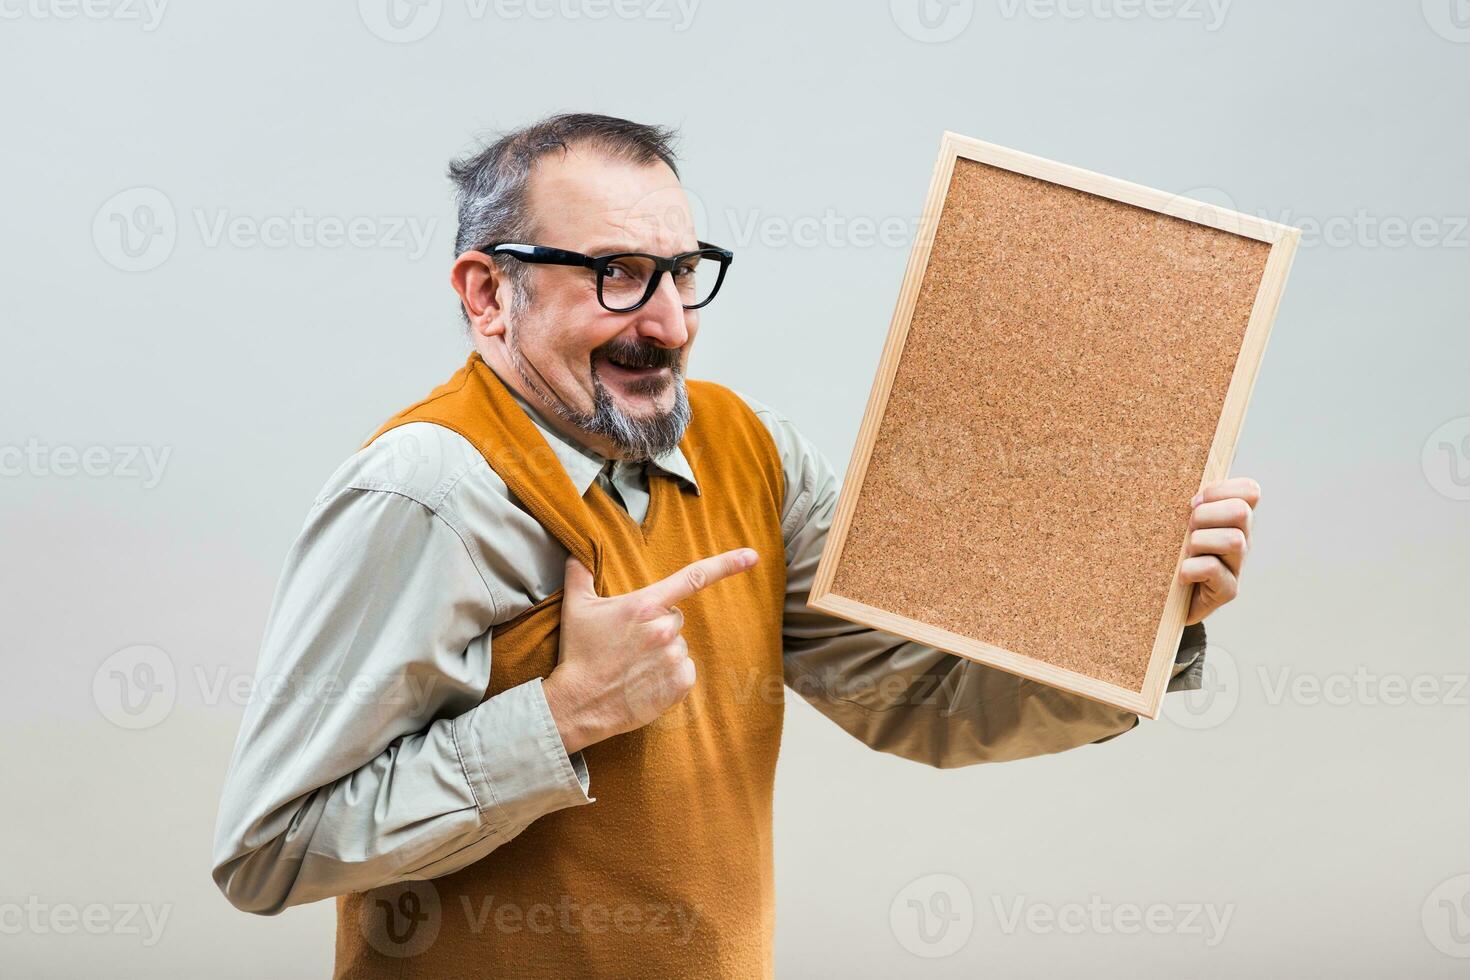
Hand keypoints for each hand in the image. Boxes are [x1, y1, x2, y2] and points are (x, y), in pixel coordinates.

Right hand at [541, 547, 759, 753]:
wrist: (579, 703)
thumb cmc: (578, 654)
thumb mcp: (576, 608)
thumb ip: (580, 573)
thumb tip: (578, 552)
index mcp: (645, 605)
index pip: (693, 577)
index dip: (727, 564)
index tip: (751, 556)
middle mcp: (665, 628)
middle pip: (674, 617)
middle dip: (657, 627)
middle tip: (628, 645)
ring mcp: (674, 657)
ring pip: (678, 645)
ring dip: (661, 653)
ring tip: (632, 666)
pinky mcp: (680, 684)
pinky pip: (685, 671)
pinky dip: (669, 675)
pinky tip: (644, 681)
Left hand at [1179, 477, 1259, 624]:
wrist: (1163, 601)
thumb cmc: (1168, 555)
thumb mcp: (1176, 524)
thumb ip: (1187, 504)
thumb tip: (1189, 493)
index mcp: (1232, 519)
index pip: (1250, 490)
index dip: (1222, 489)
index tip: (1194, 501)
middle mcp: (1242, 540)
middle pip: (1241, 511)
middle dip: (1206, 514)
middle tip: (1187, 528)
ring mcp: (1237, 566)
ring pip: (1234, 540)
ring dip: (1200, 541)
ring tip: (1185, 552)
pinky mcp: (1228, 590)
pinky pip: (1214, 569)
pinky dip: (1192, 569)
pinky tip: (1181, 575)